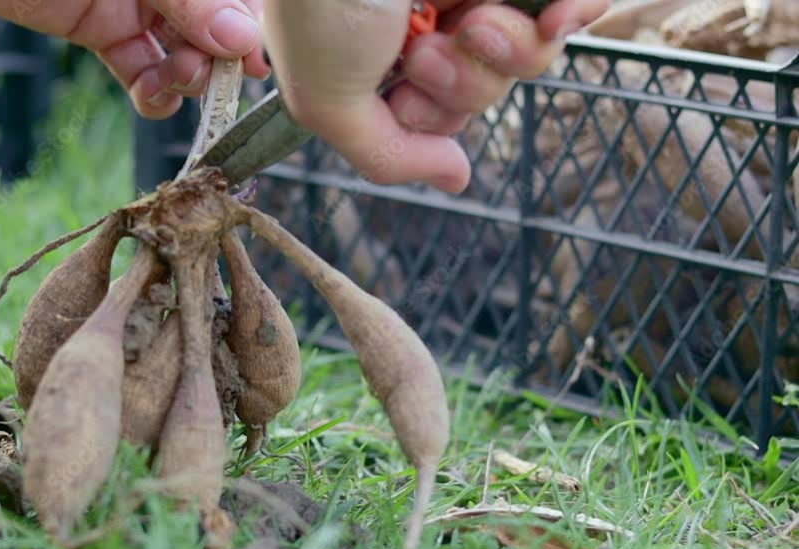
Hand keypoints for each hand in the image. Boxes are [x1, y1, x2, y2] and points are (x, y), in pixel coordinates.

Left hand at [0, 0, 270, 117]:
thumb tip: (243, 40)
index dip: (250, 27)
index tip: (253, 62)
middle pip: (216, 27)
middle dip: (216, 57)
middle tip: (201, 71)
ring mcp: (136, 4)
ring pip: (183, 52)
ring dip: (187, 77)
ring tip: (171, 78)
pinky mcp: (101, 32)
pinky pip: (141, 70)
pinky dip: (152, 92)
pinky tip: (149, 94)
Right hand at [261, 0, 610, 192]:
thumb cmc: (320, 7)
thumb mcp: (330, 103)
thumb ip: (390, 156)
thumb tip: (458, 181)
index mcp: (385, 54)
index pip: (441, 112)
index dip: (431, 117)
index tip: (399, 95)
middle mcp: (433, 19)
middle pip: (486, 86)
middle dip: (463, 84)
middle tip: (424, 53)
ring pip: (530, 52)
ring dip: (505, 48)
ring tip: (469, 20)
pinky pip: (576, 1)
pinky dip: (578, 10)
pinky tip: (562, 17)